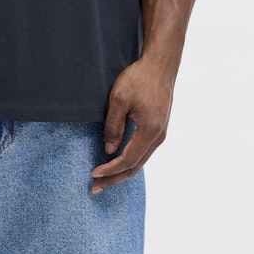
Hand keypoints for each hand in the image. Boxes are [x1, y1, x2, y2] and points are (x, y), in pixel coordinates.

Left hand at [90, 58, 173, 191]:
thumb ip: (113, 126)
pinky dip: (129, 160)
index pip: (128, 160)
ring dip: (121, 171)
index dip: (110, 169)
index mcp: (150, 131)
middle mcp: (159, 137)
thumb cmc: (139, 78)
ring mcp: (161, 133)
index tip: (93, 174)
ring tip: (103, 179)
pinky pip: (143, 151)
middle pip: (136, 167)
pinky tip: (117, 162)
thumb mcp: (119, 99)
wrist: (160, 65)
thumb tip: (109, 150)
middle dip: (114, 178)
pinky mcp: (158, 128)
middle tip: (95, 188)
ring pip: (140, 161)